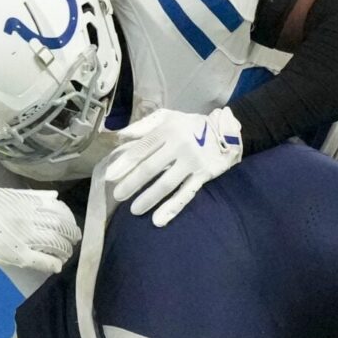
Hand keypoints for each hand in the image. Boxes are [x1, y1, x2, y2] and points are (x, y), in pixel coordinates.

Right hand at [0, 188, 81, 274]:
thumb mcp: (6, 195)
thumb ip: (31, 195)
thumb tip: (55, 197)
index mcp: (27, 204)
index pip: (59, 210)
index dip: (69, 219)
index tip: (70, 224)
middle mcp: (29, 220)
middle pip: (61, 227)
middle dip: (72, 235)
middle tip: (73, 240)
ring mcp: (25, 238)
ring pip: (56, 244)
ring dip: (65, 250)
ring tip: (65, 253)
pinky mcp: (19, 256)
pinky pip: (43, 261)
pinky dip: (53, 264)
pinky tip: (57, 266)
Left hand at [104, 106, 242, 226]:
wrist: (226, 130)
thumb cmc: (189, 125)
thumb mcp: (167, 117)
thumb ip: (143, 126)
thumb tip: (120, 136)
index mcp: (167, 130)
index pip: (142, 149)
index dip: (125, 163)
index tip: (111, 176)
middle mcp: (179, 145)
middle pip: (151, 167)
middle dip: (132, 183)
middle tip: (118, 195)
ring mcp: (192, 162)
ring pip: (167, 183)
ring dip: (149, 198)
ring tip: (134, 210)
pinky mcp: (204, 175)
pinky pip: (186, 194)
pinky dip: (172, 208)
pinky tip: (159, 220)